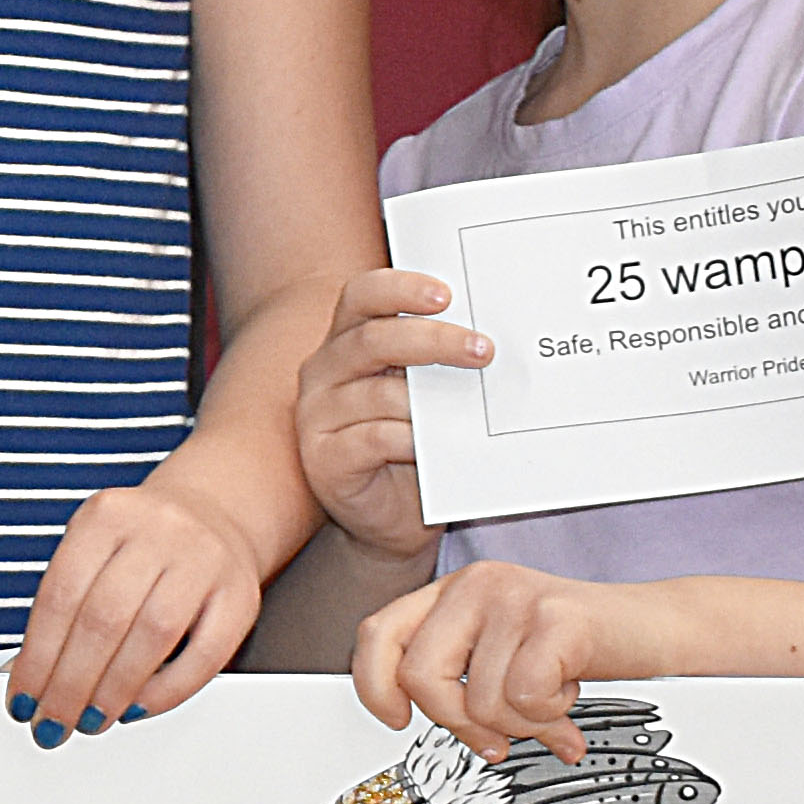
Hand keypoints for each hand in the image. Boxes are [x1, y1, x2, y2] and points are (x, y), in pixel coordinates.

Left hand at [7, 473, 264, 737]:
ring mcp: (204, 559)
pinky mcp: (241, 595)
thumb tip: (28, 677)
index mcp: (106, 516)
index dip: (36, 658)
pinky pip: (204, 655)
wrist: (213, 514)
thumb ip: (63, 607)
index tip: (23, 700)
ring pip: (152, 636)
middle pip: (103, 619)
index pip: (60, 596)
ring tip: (90, 721)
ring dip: (113, 691)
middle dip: (70, 684)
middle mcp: (158, 530)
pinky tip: (136, 708)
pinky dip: (166, 691)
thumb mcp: (93, 551)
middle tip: (53, 723)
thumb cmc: (141, 544)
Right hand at [294, 269, 487, 560]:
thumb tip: (487, 335)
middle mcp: (323, 371)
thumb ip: (439, 362)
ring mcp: (316, 417)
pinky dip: (412, 440)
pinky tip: (436, 446)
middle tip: (483, 351)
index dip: (401, 288)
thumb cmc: (416, 443)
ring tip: (469, 411)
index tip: (447, 295)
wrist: (395, 515)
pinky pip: (375, 439)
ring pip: (379, 393)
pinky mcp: (322, 460)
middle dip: (434, 340)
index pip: (362, 296)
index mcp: (347, 341)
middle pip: (373, 339)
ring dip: (431, 401)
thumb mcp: (427, 392)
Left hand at [357, 558, 668, 765]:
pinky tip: (567, 700)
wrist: (656, 628)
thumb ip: (457, 676)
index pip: (378, 634)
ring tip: (547, 708)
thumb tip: (412, 719)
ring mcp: (516, 597)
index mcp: (453, 593)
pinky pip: (524, 695)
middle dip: (459, 723)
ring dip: (519, 724)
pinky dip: (549, 716)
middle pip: (421, 677)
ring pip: (478, 699)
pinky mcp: (558, 618)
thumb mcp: (501, 656)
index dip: (375, 686)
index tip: (397, 719)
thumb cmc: (577, 647)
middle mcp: (476, 585)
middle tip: (497, 737)